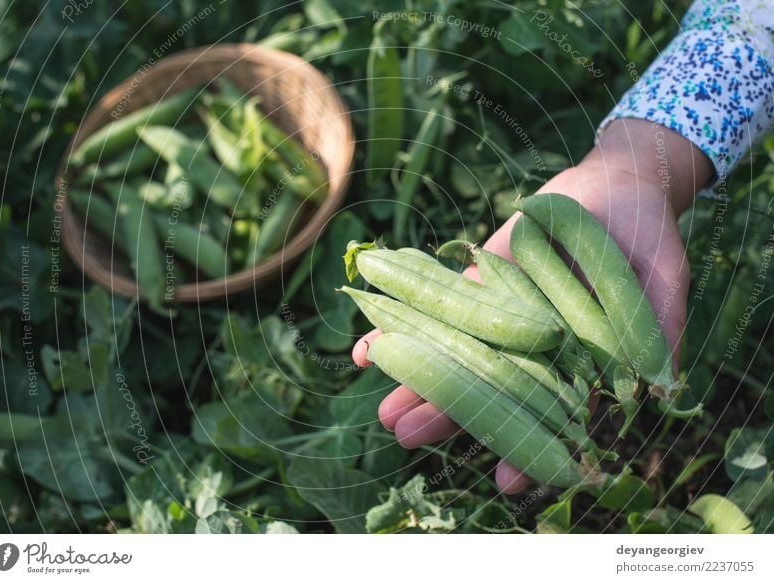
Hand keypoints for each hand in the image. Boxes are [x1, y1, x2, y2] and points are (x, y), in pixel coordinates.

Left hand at [353, 119, 712, 492]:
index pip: (548, 411)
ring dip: (416, 379)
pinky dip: (400, 320)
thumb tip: (659, 389)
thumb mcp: (663, 278)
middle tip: (407, 437)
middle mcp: (530, 346)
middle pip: (487, 387)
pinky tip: (364, 348)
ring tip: (384, 410)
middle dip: (449, 413)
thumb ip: (658, 328)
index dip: (529, 442)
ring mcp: (498, 314)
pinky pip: (435, 304)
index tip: (506, 477)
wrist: (612, 182)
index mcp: (575, 360)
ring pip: (454, 352)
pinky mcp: (475, 282)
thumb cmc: (646, 232)